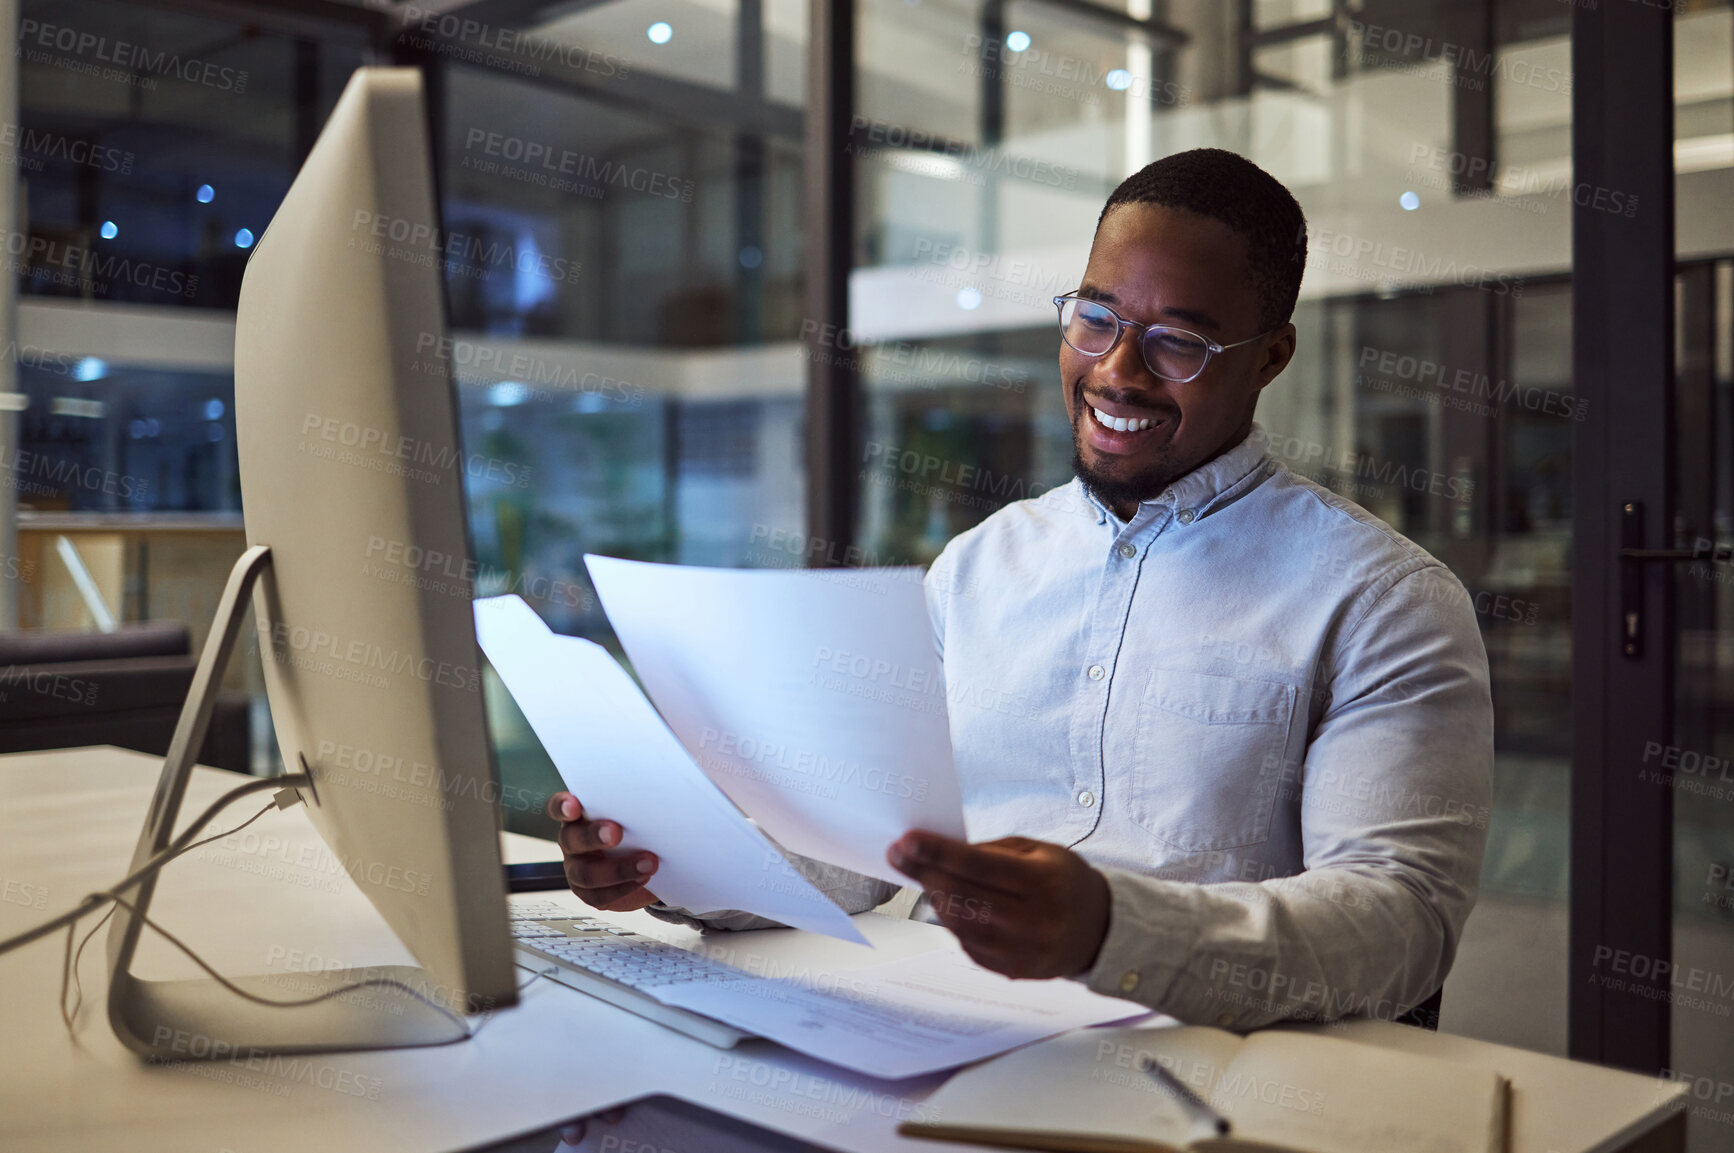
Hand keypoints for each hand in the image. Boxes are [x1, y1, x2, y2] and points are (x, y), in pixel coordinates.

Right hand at [546, 791, 659, 911]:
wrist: (646, 862)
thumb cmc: (636, 828)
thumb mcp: (635, 812)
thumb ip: (635, 803)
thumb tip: (658, 793)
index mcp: (579, 816)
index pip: (559, 807)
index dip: (563, 806)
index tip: (575, 804)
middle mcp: (572, 842)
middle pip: (572, 839)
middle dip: (593, 836)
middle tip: (616, 833)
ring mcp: (577, 869)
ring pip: (586, 874)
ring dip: (618, 869)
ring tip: (648, 863)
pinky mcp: (589, 893)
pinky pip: (600, 895)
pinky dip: (624, 888)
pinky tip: (643, 878)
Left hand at [887, 832, 1110, 979]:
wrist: (1099, 929)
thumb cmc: (1064, 880)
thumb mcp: (1039, 850)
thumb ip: (992, 850)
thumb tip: (941, 851)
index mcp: (1044, 882)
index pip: (979, 866)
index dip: (937, 853)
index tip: (906, 841)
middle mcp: (1035, 921)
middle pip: (963, 896)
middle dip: (925, 872)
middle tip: (900, 854)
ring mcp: (1023, 951)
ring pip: (959, 923)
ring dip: (934, 896)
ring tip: (925, 876)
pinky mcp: (1012, 971)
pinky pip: (967, 944)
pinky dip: (952, 921)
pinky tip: (948, 903)